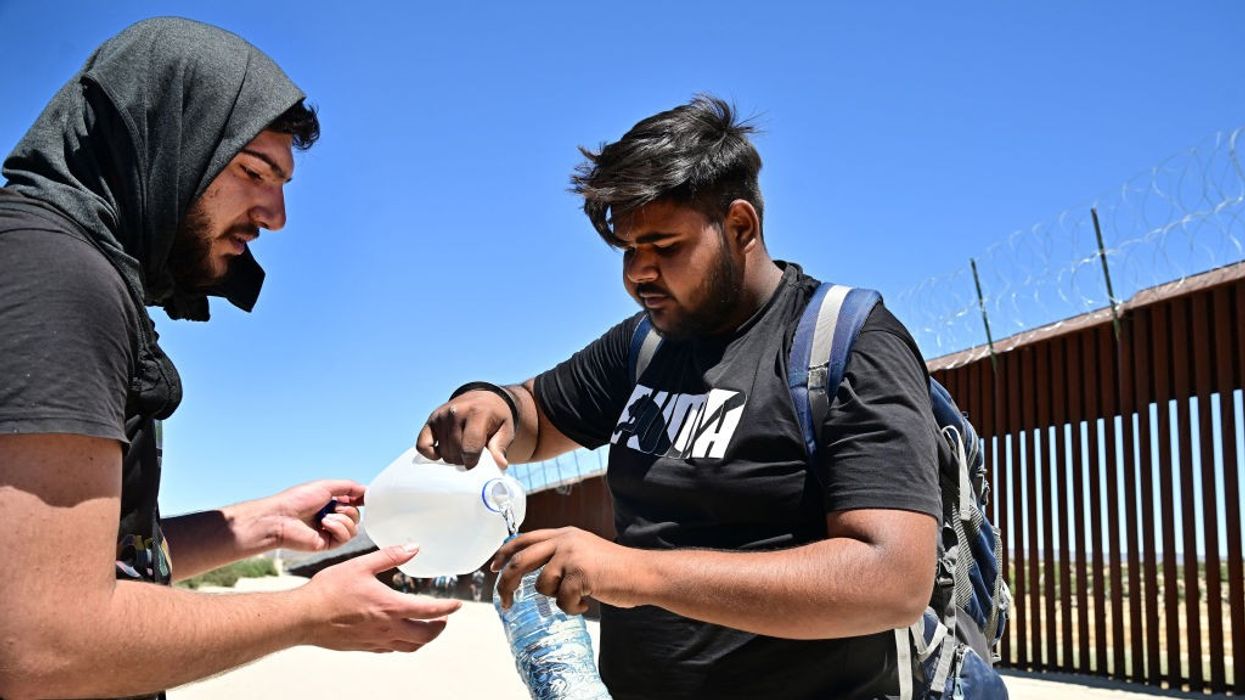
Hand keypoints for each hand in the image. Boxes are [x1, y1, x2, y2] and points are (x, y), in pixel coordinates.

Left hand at [260, 480, 364, 552]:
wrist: (281, 517)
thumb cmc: (298, 500)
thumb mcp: (326, 486)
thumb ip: (348, 487)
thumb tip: (366, 490)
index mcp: (330, 503)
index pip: (354, 502)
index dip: (360, 500)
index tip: (364, 497)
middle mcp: (332, 517)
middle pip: (358, 516)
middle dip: (349, 510)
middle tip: (334, 507)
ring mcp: (330, 531)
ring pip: (355, 528)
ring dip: (343, 519)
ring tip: (325, 517)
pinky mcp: (328, 544)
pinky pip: (346, 537)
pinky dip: (338, 528)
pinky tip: (324, 524)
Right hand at [300, 544, 461, 652]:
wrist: (303, 617)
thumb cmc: (329, 591)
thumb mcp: (361, 565)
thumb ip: (390, 556)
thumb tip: (413, 547)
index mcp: (391, 607)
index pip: (430, 611)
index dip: (448, 608)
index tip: (457, 605)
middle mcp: (387, 628)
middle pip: (425, 636)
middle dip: (439, 628)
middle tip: (444, 618)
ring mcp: (375, 641)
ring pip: (410, 647)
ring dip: (423, 638)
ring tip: (427, 628)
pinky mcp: (363, 647)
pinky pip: (391, 649)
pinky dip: (402, 643)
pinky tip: (398, 633)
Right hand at [417, 389, 513, 466]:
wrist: (483, 398)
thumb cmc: (496, 418)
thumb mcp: (506, 430)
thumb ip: (500, 447)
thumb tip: (499, 464)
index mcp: (477, 412)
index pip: (470, 447)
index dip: (473, 462)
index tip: (477, 463)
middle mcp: (456, 411)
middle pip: (456, 453)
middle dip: (465, 460)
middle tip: (473, 455)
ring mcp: (441, 415)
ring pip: (443, 452)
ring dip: (453, 457)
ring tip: (463, 449)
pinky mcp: (431, 420)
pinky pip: (422, 445)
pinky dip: (430, 453)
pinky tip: (441, 452)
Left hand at [491, 527, 643, 613]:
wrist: (642, 573)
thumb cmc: (614, 569)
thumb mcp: (582, 552)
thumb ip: (559, 556)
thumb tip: (533, 573)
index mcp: (563, 534)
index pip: (523, 539)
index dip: (504, 553)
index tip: (493, 567)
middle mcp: (565, 540)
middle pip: (521, 561)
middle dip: (507, 583)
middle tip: (505, 602)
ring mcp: (572, 555)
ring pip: (543, 586)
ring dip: (557, 599)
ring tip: (577, 598)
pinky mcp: (580, 573)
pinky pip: (562, 601)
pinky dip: (572, 608)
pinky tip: (586, 603)